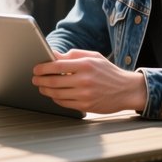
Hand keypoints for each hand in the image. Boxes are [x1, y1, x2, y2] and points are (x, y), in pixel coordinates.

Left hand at [32, 49, 146, 113]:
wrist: (126, 89)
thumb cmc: (107, 71)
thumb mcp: (92, 57)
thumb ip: (72, 55)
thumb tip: (53, 55)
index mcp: (85, 65)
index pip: (57, 66)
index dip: (43, 68)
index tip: (36, 68)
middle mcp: (84, 80)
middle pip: (54, 81)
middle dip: (40, 80)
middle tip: (34, 79)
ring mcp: (85, 94)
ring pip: (57, 94)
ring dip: (45, 90)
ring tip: (41, 87)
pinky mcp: (86, 106)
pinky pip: (64, 103)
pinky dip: (55, 99)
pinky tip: (53, 95)